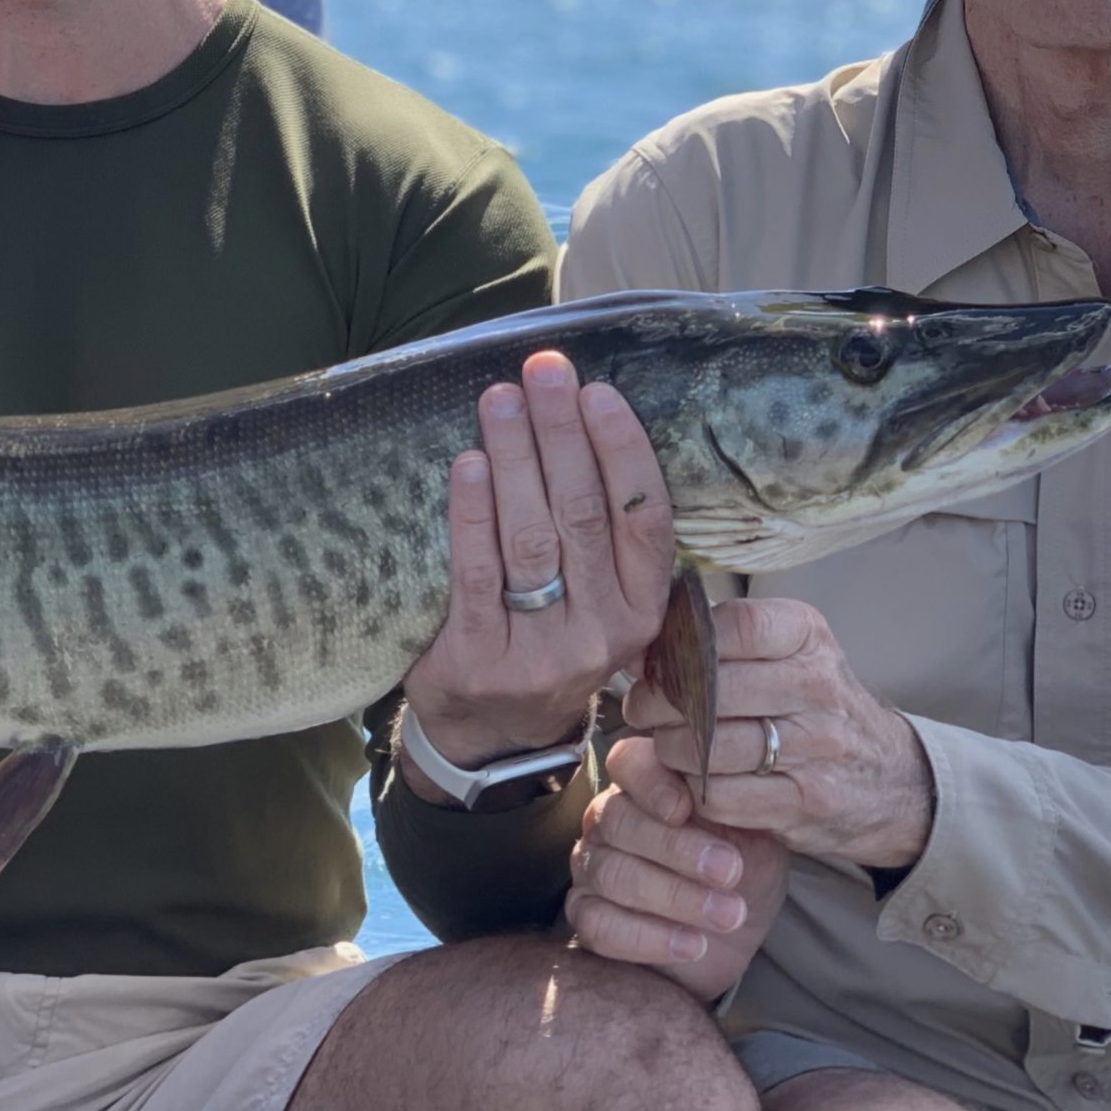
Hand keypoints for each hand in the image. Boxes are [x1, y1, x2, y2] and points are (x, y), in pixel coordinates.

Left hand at [399, 355, 673, 791]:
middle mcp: (601, 632)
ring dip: (515, 458)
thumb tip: (581, 421)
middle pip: (582, 515)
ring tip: (500, 400)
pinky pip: (477, 572)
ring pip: (532, 537)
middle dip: (561, 434)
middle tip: (543, 372)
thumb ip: (603, 537)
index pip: (644, 519)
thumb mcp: (600, 604)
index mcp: (641, 611)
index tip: (598, 393)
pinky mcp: (479, 658)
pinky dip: (472, 512)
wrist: (493, 739)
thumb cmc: (548, 641)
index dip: (623, 451)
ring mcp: (541, 649)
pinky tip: (467, 463)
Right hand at [566, 736, 786, 1002]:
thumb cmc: (743, 874)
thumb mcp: (757, 839)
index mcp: (648, 785)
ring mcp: (591, 866)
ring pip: (613, 874)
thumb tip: (733, 792)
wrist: (732, 935)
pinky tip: (692, 945)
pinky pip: (599, 924)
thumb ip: (740, 812)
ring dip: (675, 898)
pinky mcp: (586, 915)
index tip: (687, 809)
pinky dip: (648, 937)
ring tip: (726, 916)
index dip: (651, 783)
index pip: (628, 762)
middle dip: (677, 848)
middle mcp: (609, 819)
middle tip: (729, 871)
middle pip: (619, 821)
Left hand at [622, 596, 934, 866]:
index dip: (682, 645)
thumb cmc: (817, 706)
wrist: (891, 779)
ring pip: (710, 748)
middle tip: (643, 710)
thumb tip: (645, 644)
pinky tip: (696, 780)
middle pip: (714, 690)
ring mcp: (816, 748)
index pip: (737, 626)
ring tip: (668, 746)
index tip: (656, 662)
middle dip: (660, 702)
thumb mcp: (790, 654)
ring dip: (672, 750)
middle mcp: (818, 687)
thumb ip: (725, 641)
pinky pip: (722, 796)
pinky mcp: (806, 803)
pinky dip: (695, 790)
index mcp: (808, 637)